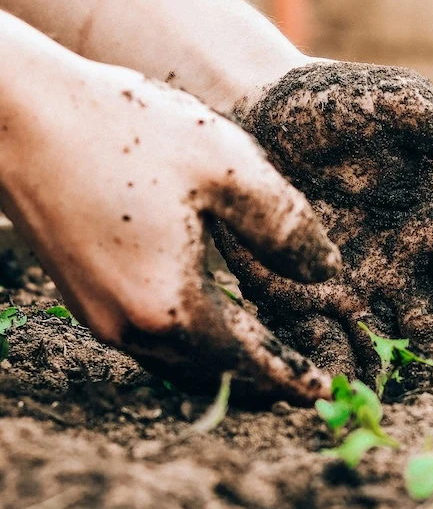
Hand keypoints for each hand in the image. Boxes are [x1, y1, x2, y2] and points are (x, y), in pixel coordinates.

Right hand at [0, 39, 339, 402]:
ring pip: (178, 363)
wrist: (18, 114)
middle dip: (260, 381)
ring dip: (224, 365)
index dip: (291, 379)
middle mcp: (131, 328)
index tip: (325, 394)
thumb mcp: (226, 166)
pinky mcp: (82, 297)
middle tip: (299, 379)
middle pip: (212, 375)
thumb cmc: (123, 130)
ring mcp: (100, 317)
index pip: (249, 363)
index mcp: (172, 306)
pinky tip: (209, 316)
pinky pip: (151, 340)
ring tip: (262, 353)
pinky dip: (190, 343)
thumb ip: (284, 225)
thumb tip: (325, 270)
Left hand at [214, 62, 432, 380]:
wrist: (255, 115)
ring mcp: (354, 292)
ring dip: (391, 382)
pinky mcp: (302, 304)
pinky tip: (332, 397)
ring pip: (383, 348)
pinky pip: (321, 345)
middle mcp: (404, 268)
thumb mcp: (392, 107)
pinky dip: (330, 371)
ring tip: (395, 415)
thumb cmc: (333, 107)